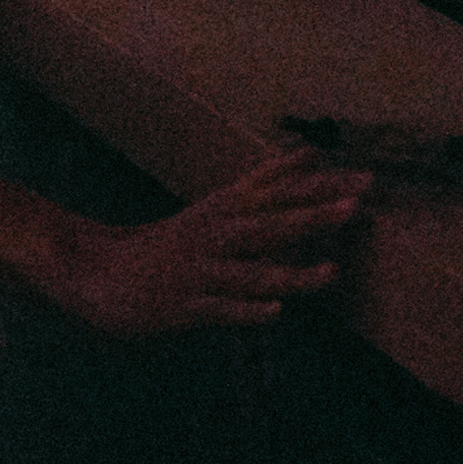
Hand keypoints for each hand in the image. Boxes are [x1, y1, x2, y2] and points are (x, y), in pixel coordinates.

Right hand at [48, 149, 367, 336]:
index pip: (277, 190)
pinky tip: (275, 312)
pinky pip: (219, 308)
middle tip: (357, 206)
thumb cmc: (171, 243)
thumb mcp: (218, 204)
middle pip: (269, 223)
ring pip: (250, 270)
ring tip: (332, 273)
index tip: (364, 176)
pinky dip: (247, 309)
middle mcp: (213, 235)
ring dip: (292, 272)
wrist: (98, 274)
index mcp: (223, 210)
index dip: (321, 184)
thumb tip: (309, 152)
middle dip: (313, 216)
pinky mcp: (183, 306)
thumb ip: (265, 181)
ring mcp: (198, 271)